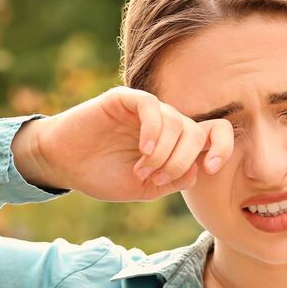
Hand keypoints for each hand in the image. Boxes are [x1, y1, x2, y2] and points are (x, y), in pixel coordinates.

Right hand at [30, 86, 234, 202]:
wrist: (64, 164)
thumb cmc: (103, 176)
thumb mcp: (145, 189)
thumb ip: (174, 180)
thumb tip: (198, 170)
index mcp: (175, 143)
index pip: (212, 134)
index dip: (222, 148)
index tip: (212, 168)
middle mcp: (165, 123)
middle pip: (196, 132)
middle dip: (182, 160)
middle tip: (158, 179)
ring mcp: (146, 109)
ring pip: (176, 122)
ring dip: (163, 153)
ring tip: (142, 170)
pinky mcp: (125, 99)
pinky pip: (152, 106)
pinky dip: (153, 130)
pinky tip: (143, 151)